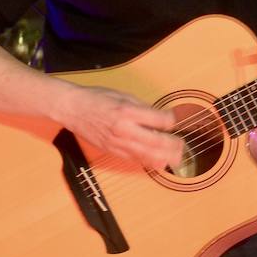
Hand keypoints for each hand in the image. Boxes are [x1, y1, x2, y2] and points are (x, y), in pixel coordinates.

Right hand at [58, 85, 183, 170]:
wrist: (73, 109)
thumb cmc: (97, 99)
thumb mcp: (124, 95)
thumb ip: (143, 108)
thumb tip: (161, 117)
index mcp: (128, 112)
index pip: (160, 121)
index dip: (171, 121)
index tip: (174, 120)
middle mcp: (124, 130)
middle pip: (157, 142)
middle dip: (174, 145)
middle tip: (183, 145)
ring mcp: (118, 143)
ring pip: (148, 155)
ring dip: (165, 158)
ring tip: (176, 158)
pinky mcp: (113, 151)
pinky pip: (135, 160)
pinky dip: (149, 161)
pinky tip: (159, 161)